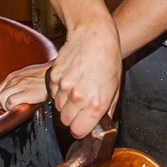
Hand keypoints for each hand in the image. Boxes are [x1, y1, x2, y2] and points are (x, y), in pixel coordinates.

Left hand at [0, 62, 51, 113]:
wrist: (54, 74)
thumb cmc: (44, 76)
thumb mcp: (27, 74)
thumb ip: (18, 82)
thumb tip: (14, 92)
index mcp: (13, 76)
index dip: (1, 102)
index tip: (7, 106)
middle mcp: (13, 80)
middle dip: (2, 107)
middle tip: (11, 110)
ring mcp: (18, 85)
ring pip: (1, 100)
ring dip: (7, 108)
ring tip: (16, 110)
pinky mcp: (26, 92)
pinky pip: (10, 102)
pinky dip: (12, 108)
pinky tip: (20, 108)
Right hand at [44, 23, 121, 138]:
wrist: (94, 35)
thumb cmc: (108, 59)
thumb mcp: (114, 88)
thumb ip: (106, 110)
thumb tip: (99, 125)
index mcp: (96, 103)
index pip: (78, 131)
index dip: (80, 129)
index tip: (82, 124)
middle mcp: (78, 96)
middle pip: (66, 121)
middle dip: (72, 116)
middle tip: (80, 105)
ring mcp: (64, 86)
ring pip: (58, 107)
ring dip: (65, 103)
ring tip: (76, 89)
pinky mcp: (53, 76)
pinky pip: (52, 93)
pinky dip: (58, 91)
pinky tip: (70, 80)